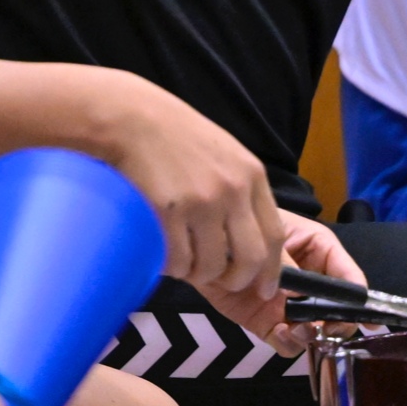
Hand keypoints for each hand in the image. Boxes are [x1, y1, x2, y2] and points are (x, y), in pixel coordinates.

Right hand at [103, 80, 283, 294]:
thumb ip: (241, 190)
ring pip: (210, 266)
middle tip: (222, 282)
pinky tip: (164, 253)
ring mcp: (200, 202)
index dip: (271, 270)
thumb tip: (249, 239)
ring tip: (185, 261)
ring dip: (197, 274)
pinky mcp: (168, 212)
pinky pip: (177, 260)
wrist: (132, 118)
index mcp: (251, 175)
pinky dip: (171, 267)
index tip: (265, 288)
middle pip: (249, 259)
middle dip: (237, 280)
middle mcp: (231, 190)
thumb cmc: (176, 136)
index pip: (274, 235)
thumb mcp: (224, 154)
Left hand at [201, 209, 366, 355]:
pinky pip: (286, 342)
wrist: (201, 241)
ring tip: (303, 329)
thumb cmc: (240, 223)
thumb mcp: (268, 236)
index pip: (348, 276)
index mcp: (319, 251)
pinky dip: (288, 342)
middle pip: (337, 310)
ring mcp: (290, 306)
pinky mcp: (268, 324)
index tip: (366, 317)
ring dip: (313, 334)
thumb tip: (299, 299)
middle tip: (329, 327)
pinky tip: (282, 331)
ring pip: (314, 330)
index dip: (359, 298)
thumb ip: (286, 265)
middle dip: (338, 321)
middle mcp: (310, 283)